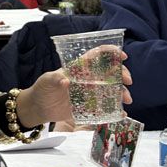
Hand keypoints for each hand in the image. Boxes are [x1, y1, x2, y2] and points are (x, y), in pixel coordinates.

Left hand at [16, 53, 131, 126]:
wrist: (38, 108)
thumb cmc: (42, 89)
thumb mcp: (47, 80)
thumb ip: (56, 79)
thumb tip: (66, 81)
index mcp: (79, 68)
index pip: (97, 55)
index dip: (111, 53)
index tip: (122, 56)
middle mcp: (87, 79)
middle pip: (110, 72)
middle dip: (122, 74)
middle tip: (128, 81)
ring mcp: (89, 93)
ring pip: (110, 90)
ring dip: (122, 93)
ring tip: (127, 100)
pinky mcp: (88, 106)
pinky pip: (104, 108)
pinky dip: (114, 110)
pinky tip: (122, 113)